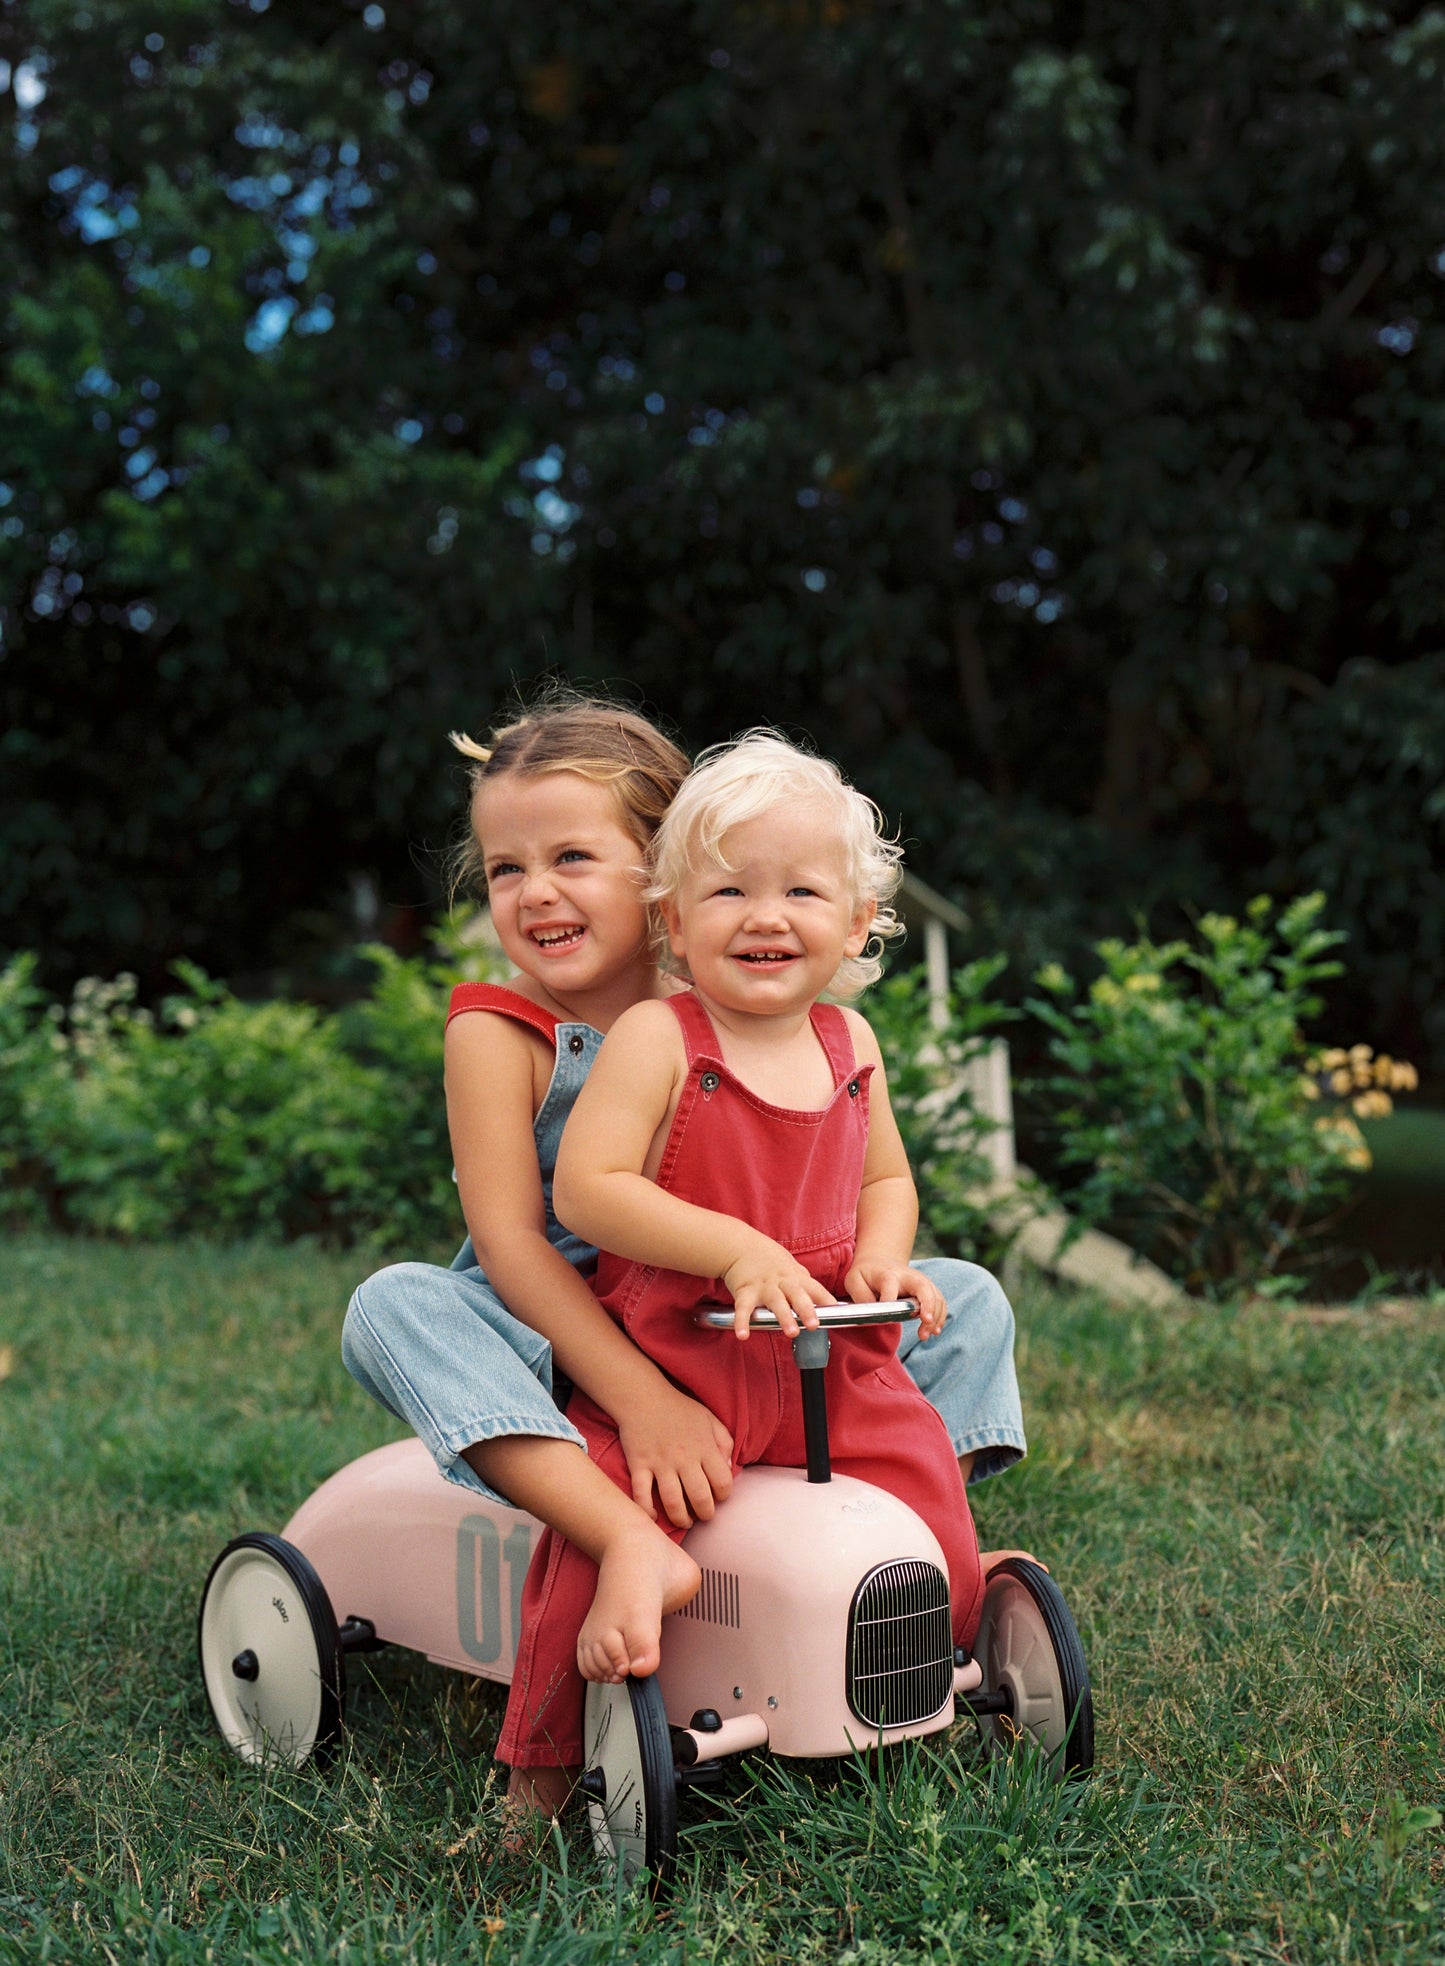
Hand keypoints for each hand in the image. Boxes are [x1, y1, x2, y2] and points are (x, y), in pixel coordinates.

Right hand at [617, 1384, 734, 1529]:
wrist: (643, 1396)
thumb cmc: (679, 1408)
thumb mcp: (709, 1418)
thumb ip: (725, 1441)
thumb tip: (730, 1467)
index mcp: (704, 1447)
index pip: (723, 1482)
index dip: (724, 1495)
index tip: (718, 1496)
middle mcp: (684, 1458)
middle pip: (700, 1497)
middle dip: (705, 1514)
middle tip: (703, 1515)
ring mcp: (660, 1463)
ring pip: (673, 1501)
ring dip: (681, 1519)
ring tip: (684, 1522)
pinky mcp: (639, 1464)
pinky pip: (641, 1494)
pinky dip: (646, 1510)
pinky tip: (654, 1517)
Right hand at [721, 1231, 835, 1338]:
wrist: (739, 1244)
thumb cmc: (769, 1259)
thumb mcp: (791, 1267)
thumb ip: (806, 1284)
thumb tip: (826, 1299)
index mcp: (795, 1277)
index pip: (816, 1289)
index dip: (827, 1300)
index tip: (840, 1312)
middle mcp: (782, 1281)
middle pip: (797, 1295)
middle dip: (807, 1310)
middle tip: (814, 1325)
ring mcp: (763, 1286)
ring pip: (776, 1301)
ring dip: (784, 1317)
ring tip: (792, 1332)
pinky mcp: (745, 1291)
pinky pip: (744, 1308)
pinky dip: (742, 1322)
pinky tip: (743, 1335)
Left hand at [844, 1256, 946, 1339]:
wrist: (878, 1262)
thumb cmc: (865, 1275)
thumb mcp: (853, 1280)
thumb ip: (860, 1295)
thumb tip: (874, 1313)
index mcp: (887, 1274)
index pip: (890, 1284)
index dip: (890, 1300)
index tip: (888, 1317)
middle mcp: (907, 1276)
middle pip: (922, 1286)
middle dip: (927, 1304)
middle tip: (926, 1321)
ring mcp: (920, 1281)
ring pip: (935, 1295)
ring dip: (935, 1315)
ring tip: (925, 1335)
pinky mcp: (927, 1289)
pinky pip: (939, 1301)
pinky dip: (940, 1316)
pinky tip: (935, 1331)